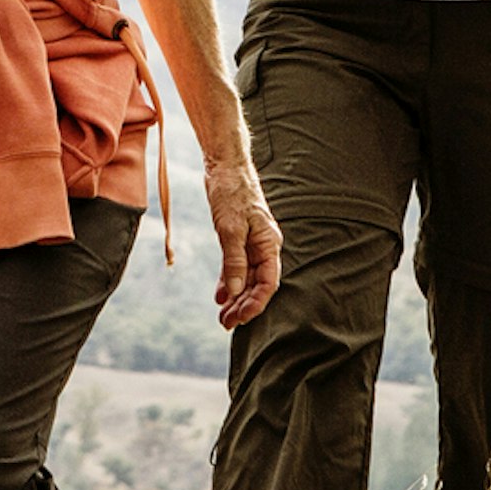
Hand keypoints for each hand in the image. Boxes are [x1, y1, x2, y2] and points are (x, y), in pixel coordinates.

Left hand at [202, 157, 283, 329]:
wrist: (225, 165)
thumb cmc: (232, 191)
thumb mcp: (230, 227)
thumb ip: (234, 260)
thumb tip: (237, 290)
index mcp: (269, 243)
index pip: (268, 282)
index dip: (256, 303)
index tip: (241, 319)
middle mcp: (264, 246)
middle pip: (257, 284)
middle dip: (243, 305)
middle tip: (226, 324)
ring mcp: (251, 243)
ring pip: (246, 278)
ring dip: (236, 297)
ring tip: (223, 316)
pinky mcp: (238, 238)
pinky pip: (236, 266)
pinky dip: (229, 281)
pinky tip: (221, 297)